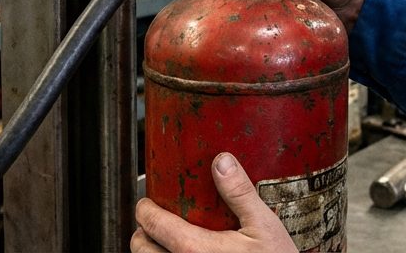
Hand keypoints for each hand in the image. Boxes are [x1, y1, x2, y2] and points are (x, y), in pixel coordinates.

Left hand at [131, 152, 296, 252]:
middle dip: (143, 233)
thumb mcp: (264, 225)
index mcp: (197, 250)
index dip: (144, 209)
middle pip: (141, 251)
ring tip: (166, 242)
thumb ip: (240, 193)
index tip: (147, 203)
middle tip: (153, 223)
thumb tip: (221, 161)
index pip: (153, 225)